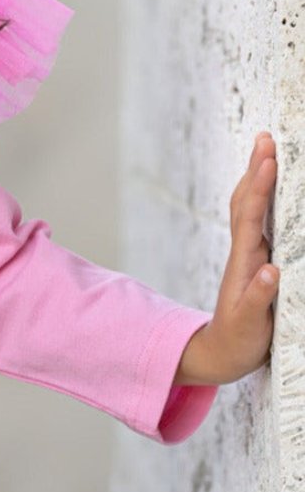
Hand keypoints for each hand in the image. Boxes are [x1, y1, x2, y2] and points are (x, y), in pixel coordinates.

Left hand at [174, 130, 278, 385]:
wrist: (220, 353)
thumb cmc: (237, 341)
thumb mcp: (249, 325)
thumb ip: (260, 298)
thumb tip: (270, 271)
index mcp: (244, 263)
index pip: (252, 217)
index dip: (260, 188)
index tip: (267, 159)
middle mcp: (245, 253)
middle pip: (247, 202)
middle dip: (256, 169)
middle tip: (265, 137)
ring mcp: (250, 255)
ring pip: (251, 208)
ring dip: (257, 177)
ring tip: (266, 148)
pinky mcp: (257, 261)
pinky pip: (261, 220)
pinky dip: (265, 197)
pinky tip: (272, 184)